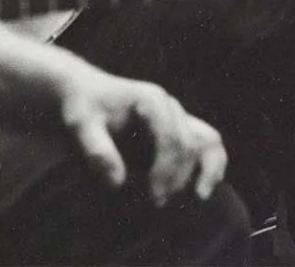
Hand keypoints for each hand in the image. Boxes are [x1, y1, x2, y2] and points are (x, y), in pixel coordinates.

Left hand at [59, 71, 226, 203]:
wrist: (85, 92)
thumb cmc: (83, 107)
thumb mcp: (81, 124)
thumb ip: (97, 150)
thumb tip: (118, 182)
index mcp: (151, 99)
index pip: (171, 138)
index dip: (165, 170)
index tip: (152, 196)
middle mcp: (169, 105)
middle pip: (188, 144)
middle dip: (177, 177)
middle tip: (157, 202)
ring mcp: (176, 115)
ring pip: (207, 140)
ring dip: (203, 171)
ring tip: (195, 198)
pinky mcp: (178, 127)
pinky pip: (208, 141)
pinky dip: (213, 163)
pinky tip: (203, 188)